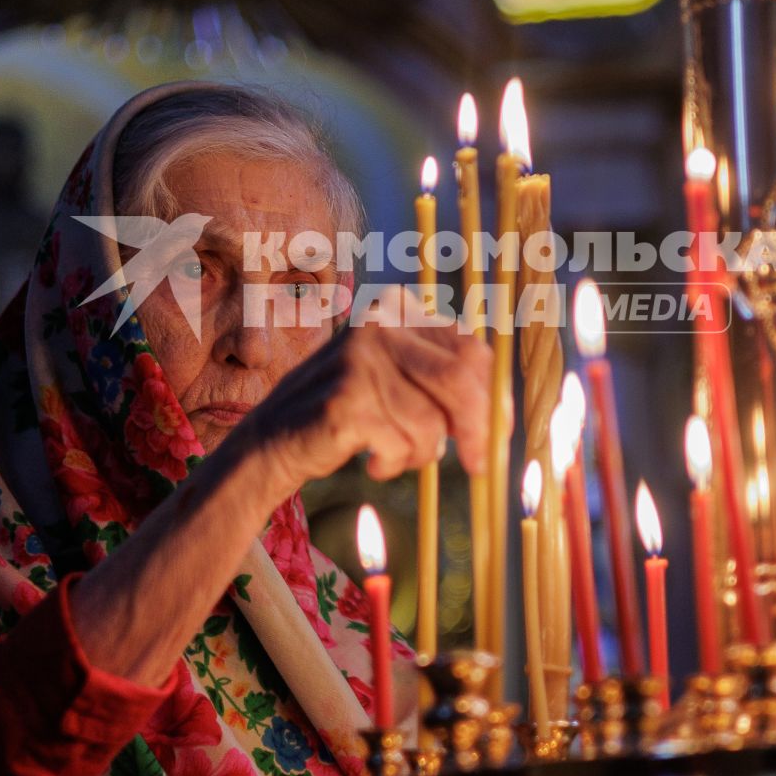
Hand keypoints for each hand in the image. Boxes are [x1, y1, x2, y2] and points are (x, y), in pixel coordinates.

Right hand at [231, 288, 493, 493]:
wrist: (272, 440)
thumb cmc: (348, 411)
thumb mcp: (396, 377)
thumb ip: (443, 379)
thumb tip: (504, 411)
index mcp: (398, 309)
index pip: (471, 351)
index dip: (495, 399)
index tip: (498, 435)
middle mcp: (379, 323)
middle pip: (460, 382)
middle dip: (478, 431)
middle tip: (477, 466)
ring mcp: (359, 359)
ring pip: (431, 423)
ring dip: (421, 454)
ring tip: (393, 454)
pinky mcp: (346, 400)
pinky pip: (401, 445)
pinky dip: (394, 464)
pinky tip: (371, 461)